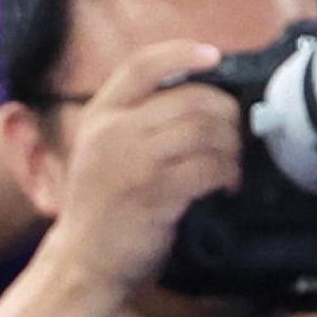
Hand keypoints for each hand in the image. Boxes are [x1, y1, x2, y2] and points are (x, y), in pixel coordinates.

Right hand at [34, 46, 255, 290]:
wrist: (82, 264)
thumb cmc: (103, 205)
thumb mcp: (102, 151)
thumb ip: (136, 120)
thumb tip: (201, 90)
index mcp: (99, 116)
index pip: (142, 66)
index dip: (182, 53)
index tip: (215, 56)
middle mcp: (112, 132)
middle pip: (190, 98)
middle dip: (226, 113)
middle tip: (234, 135)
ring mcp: (133, 162)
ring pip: (205, 130)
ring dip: (232, 146)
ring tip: (232, 163)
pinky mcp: (155, 193)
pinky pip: (210, 166)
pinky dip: (228, 173)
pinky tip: (225, 185)